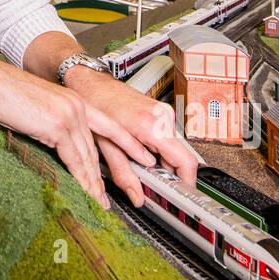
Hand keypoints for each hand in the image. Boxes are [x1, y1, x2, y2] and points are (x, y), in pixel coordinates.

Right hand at [0, 58, 146, 209]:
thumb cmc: (7, 95)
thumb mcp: (39, 108)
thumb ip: (54, 123)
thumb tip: (58, 143)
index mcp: (75, 100)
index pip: (109, 125)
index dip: (129, 143)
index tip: (143, 157)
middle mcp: (78, 106)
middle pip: (98, 147)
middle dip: (107, 174)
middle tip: (116, 194)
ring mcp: (71, 115)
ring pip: (88, 157)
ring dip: (95, 184)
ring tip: (101, 202)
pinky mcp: (59, 126)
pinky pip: (75, 160)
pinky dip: (82, 180)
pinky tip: (87, 192)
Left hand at [64, 68, 198, 204]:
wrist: (92, 82)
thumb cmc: (96, 105)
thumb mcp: (106, 145)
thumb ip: (123, 173)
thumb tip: (136, 196)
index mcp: (153, 127)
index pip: (186, 162)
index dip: (186, 183)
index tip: (181, 196)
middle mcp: (163, 118)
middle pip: (181, 157)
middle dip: (169, 175)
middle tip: (152, 186)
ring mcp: (164, 113)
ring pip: (175, 149)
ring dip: (162, 162)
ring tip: (140, 166)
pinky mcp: (161, 113)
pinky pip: (168, 139)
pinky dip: (158, 151)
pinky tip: (140, 152)